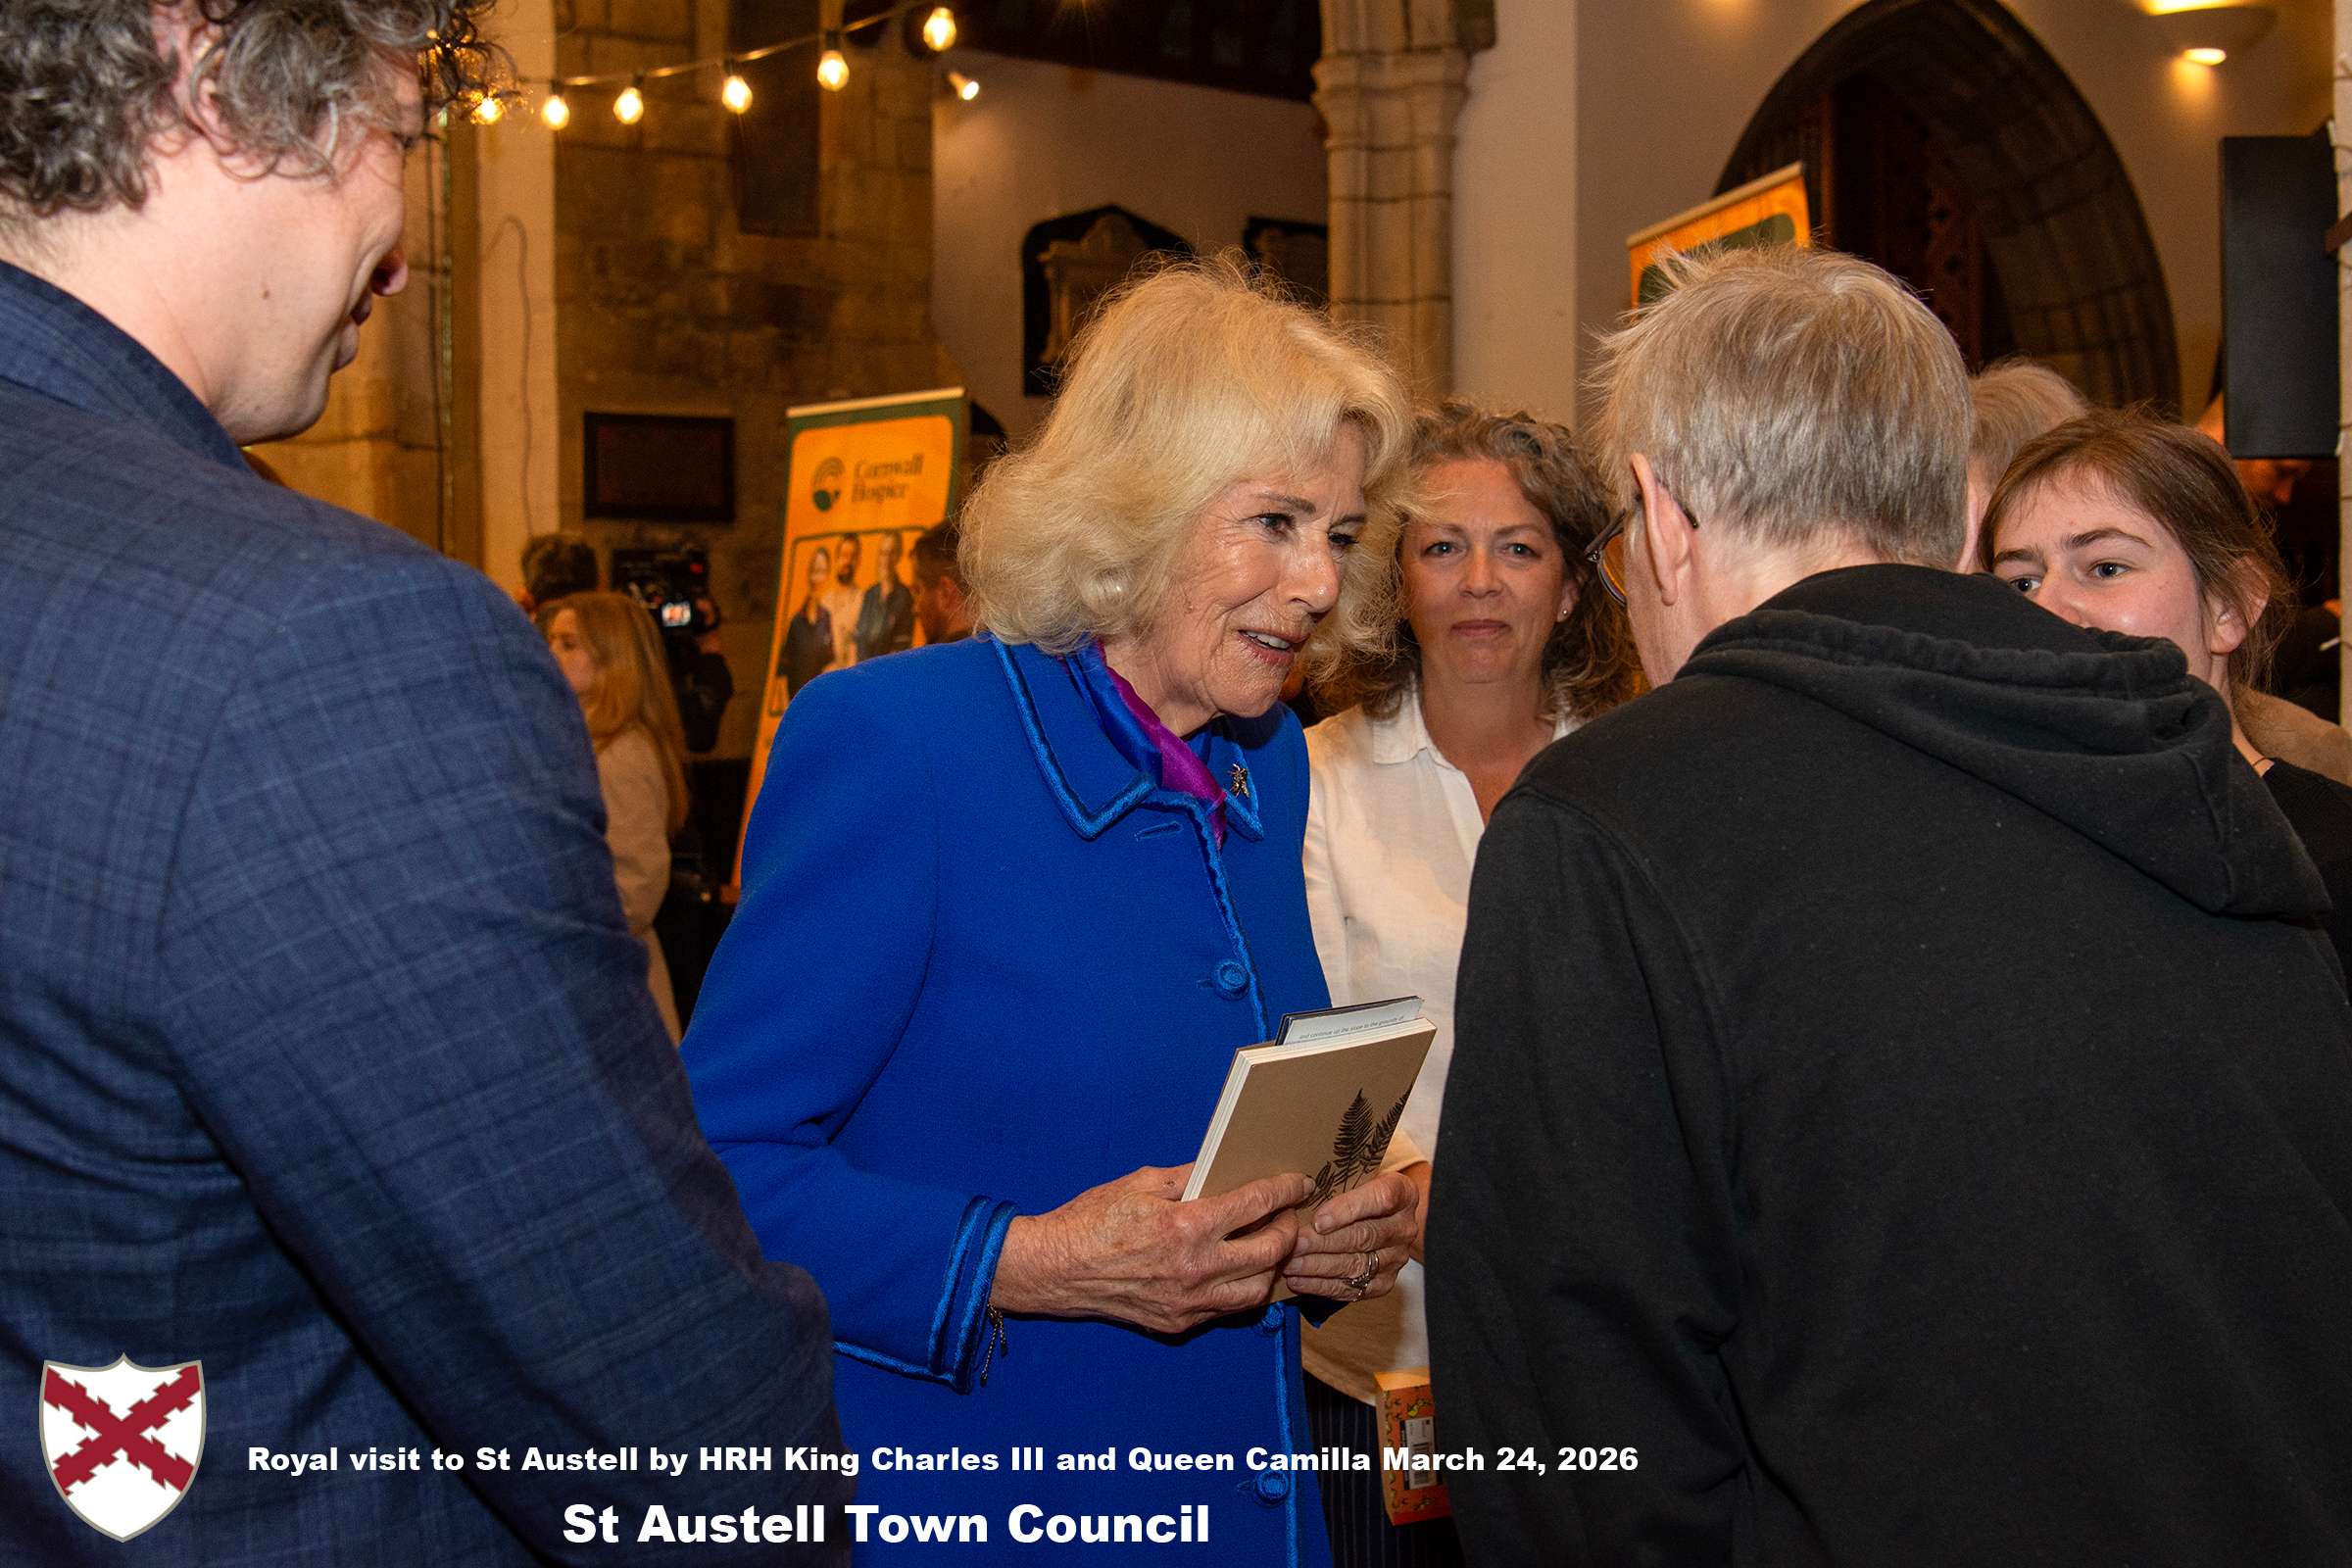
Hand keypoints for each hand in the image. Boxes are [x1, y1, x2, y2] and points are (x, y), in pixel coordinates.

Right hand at [991, 1165, 1312, 1334]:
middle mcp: (1197, 1268)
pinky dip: (1240, 1289)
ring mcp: (1190, 1302)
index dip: (1285, 1191)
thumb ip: (1189, 1176)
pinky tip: (1236, 1271)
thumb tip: (1223, 1167)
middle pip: (1271, 1251)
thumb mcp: (1141, 1182)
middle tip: (1286, 1216)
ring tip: (1267, 1247)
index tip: (1299, 1183)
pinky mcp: (1179, 1323)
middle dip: (1288, 1229)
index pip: (1257, 1205)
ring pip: (1258, 1290)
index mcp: (1188, 1225)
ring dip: (1271, 1267)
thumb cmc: (1094, 1220)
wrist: (1057, 1269)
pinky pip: (1227, 1309)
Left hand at [1283, 1168, 1419, 1301]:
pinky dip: (1322, 1286)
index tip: (1318, 1219)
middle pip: (1364, 1236)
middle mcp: (1404, 1227)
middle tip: (1294, 1242)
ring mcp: (1396, 1258)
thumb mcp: (1356, 1176)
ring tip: (1290, 1263)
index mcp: (1403, 1193)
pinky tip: (1299, 1280)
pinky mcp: (1384, 1282)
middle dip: (1324, 1241)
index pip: (1381, 1199)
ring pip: (1355, 1264)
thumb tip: (1297, 1186)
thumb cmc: (1360, 1191)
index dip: (1348, 1209)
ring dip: (1318, 1266)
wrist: (1382, 1217)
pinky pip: (1352, 1289)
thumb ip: (1336, 1180)